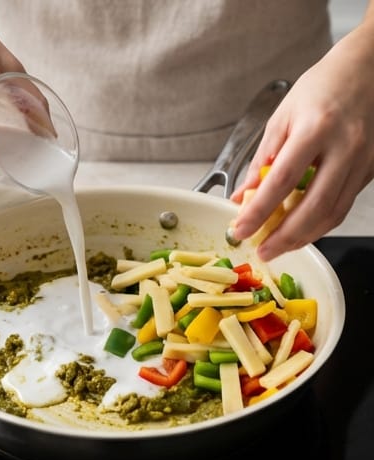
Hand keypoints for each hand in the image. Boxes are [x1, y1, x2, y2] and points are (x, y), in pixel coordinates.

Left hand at [231, 18, 373, 259]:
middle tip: (263, 250)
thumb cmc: (323, 87)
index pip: (281, 182)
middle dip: (284, 237)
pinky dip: (320, 223)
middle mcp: (345, 146)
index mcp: (316, 128)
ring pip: (333, 212)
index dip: (258, 212)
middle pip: (313, 206)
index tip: (240, 230)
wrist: (370, 67)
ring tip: (279, 246)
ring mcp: (363, 159)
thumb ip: (262, 160)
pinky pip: (343, 205)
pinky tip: (302, 230)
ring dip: (304, 237)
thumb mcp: (283, 117)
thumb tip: (242, 197)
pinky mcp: (371, 169)